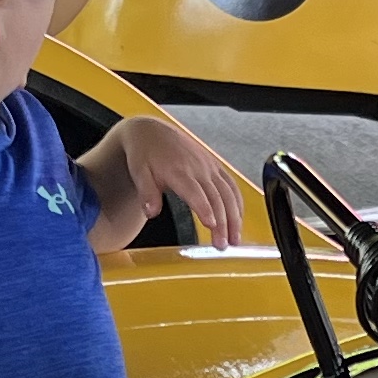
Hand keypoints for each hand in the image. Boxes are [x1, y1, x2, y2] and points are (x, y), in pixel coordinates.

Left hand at [90, 110, 249, 251]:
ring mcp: (209, 167)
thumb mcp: (138, 173)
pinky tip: (239, 219)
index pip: (196, 193)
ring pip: (228, 193)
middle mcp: (198, 168)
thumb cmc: (145, 153)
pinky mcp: (215, 166)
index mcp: (178, 170)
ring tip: (235, 238)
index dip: (206, 209)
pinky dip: (238, 203)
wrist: (151, 132)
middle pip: (216, 198)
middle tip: (224, 244)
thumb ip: (146, 193)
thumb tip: (151, 211)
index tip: (213, 226)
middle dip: (224, 223)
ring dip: (235, 217)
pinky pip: (232, 185)